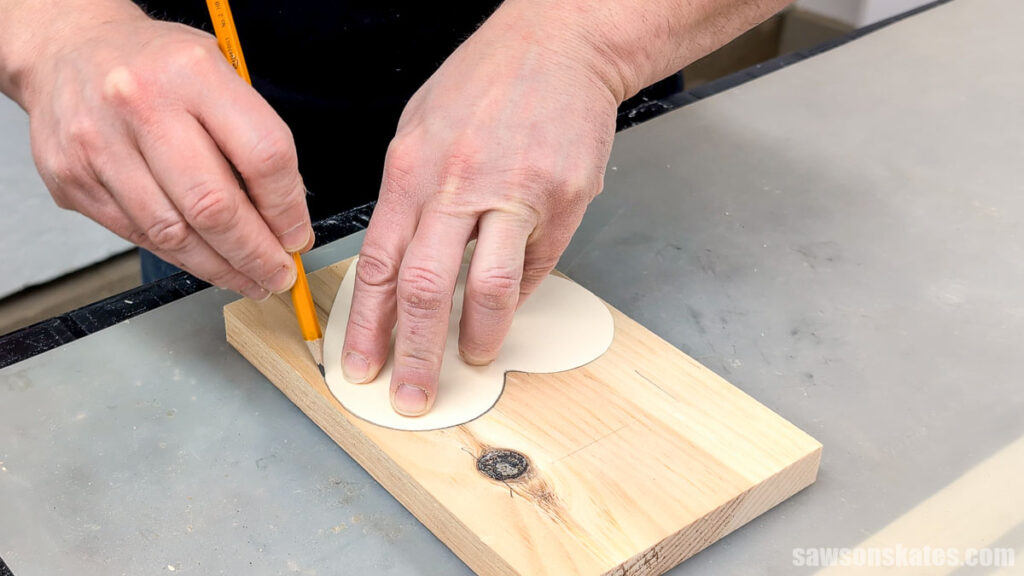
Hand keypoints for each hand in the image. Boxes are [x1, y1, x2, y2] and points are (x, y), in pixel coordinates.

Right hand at [17, 4, 311, 298]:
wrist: (64, 50)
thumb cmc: (153, 66)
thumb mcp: (217, 73)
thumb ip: (253, 138)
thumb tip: (287, 217)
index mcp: (192, 72)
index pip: (263, 155)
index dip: (288, 208)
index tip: (298, 236)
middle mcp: (140, 104)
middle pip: (215, 207)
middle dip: (257, 254)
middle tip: (278, 275)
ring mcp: (99, 145)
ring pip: (174, 234)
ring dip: (221, 267)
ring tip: (249, 278)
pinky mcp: (73, 179)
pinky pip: (139, 236)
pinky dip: (180, 256)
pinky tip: (205, 261)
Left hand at [341, 4, 618, 414]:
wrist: (559, 45)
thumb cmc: (485, 84)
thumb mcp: (420, 129)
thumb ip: (408, 200)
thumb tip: (401, 266)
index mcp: (411, 169)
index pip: (377, 264)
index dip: (365, 325)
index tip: (360, 364)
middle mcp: (455, 184)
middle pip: (423, 288)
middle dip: (413, 354)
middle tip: (411, 395)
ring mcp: (513, 193)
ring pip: (487, 286)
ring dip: (476, 336)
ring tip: (472, 359)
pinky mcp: (562, 199)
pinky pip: (536, 263)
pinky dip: (520, 293)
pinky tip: (508, 305)